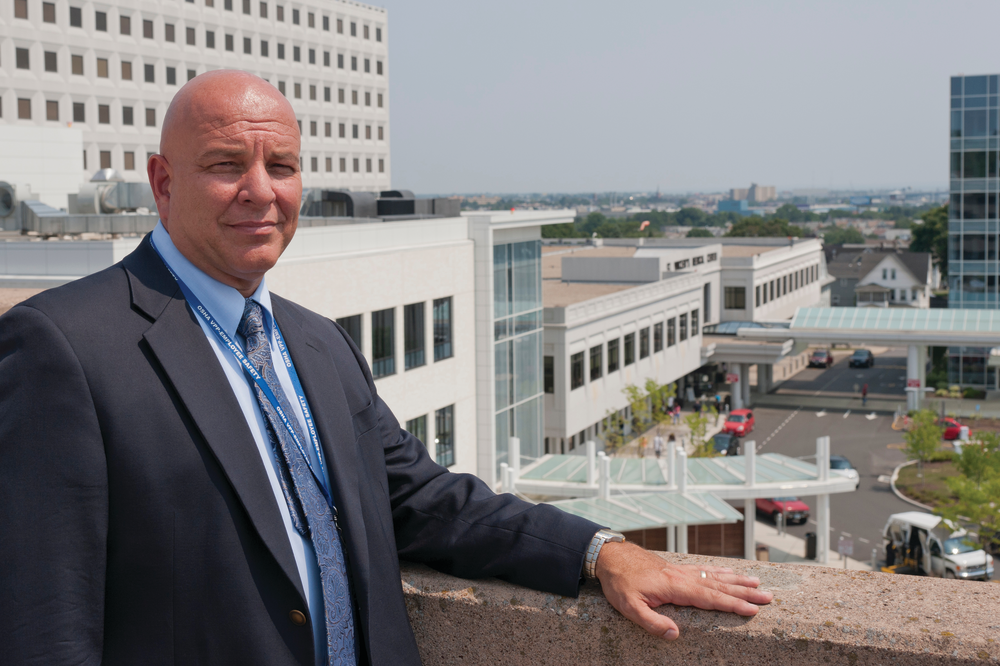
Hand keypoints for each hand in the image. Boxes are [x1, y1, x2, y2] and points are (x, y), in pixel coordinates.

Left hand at [594, 541, 771, 639]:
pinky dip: (720, 571)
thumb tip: (675, 634)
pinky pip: (704, 569)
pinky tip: (729, 573)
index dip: (733, 605)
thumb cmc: (618, 583)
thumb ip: (651, 622)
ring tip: (758, 583)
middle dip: (744, 592)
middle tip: (768, 597)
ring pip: (714, 576)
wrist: (610, 556)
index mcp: (674, 588)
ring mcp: (680, 571)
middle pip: (719, 586)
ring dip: (737, 580)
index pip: (710, 598)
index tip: (754, 610)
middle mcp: (682, 577)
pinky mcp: (676, 568)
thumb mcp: (628, 607)